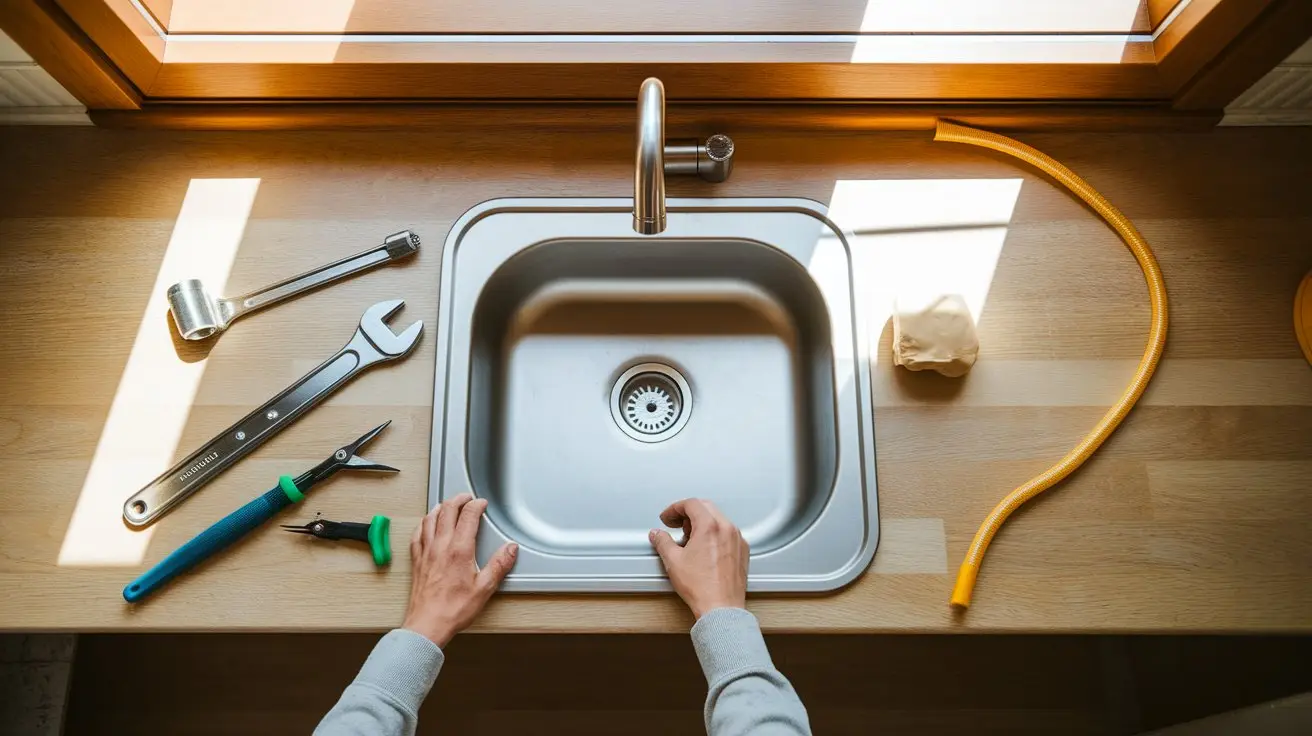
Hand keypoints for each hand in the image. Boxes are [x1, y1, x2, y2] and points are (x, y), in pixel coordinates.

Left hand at [402, 493, 517, 647]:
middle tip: (466, 497)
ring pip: (430, 518)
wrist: (427, 624)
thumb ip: (499, 565)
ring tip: (448, 504)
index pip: (468, 516)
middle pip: (447, 510)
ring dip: (440, 507)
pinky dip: (424, 523)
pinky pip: (418, 534)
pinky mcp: (417, 560)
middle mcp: (440, 546)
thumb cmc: (453, 609)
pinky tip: (426, 524)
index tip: (482, 504)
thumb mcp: (484, 589)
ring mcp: (426, 552)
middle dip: (458, 499)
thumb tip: (510, 549)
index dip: (476, 505)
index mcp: (459, 550)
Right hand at [648, 498, 748, 619]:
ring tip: (689, 539)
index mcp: (710, 526)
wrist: (721, 608)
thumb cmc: (702, 588)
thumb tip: (657, 535)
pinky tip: (704, 548)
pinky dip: (715, 533)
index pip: (691, 504)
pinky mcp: (742, 551)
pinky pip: (728, 533)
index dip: (675, 508)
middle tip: (676, 524)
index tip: (668, 517)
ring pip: (718, 519)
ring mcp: (737, 540)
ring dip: (702, 523)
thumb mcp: (673, 561)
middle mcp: (727, 529)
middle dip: (688, 513)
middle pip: (706, 507)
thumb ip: (662, 542)